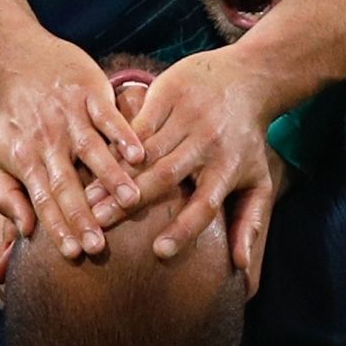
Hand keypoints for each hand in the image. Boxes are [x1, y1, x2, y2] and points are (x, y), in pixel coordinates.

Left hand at [0, 35, 144, 258]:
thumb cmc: (11, 117)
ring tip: (131, 201)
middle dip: (83, 214)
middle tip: (101, 244)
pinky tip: (140, 153)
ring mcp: (70, 116)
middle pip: (67, 183)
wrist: (19, 60)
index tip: (75, 253)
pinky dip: (123, 135)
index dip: (58, 227)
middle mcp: (48, 140)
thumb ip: (6, 195)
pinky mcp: (89, 93)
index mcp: (26, 158)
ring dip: (111, 176)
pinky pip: (108, 117)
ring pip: (92, 151)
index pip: (43, 200)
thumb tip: (24, 230)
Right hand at [101, 48, 275, 278]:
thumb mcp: (259, 180)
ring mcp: (186, 117)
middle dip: (130, 202)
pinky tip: (91, 164)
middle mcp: (206, 143)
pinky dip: (113, 146)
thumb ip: (251, 224)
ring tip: (86, 201)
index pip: (205, 203)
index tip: (159, 252)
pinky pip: (136, 126)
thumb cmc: (247, 141)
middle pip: (165, 177)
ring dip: (114, 176)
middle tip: (98, 227)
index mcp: (228, 167)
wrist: (244, 78)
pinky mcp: (167, 95)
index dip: (184, 228)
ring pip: (144, 152)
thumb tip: (241, 267)